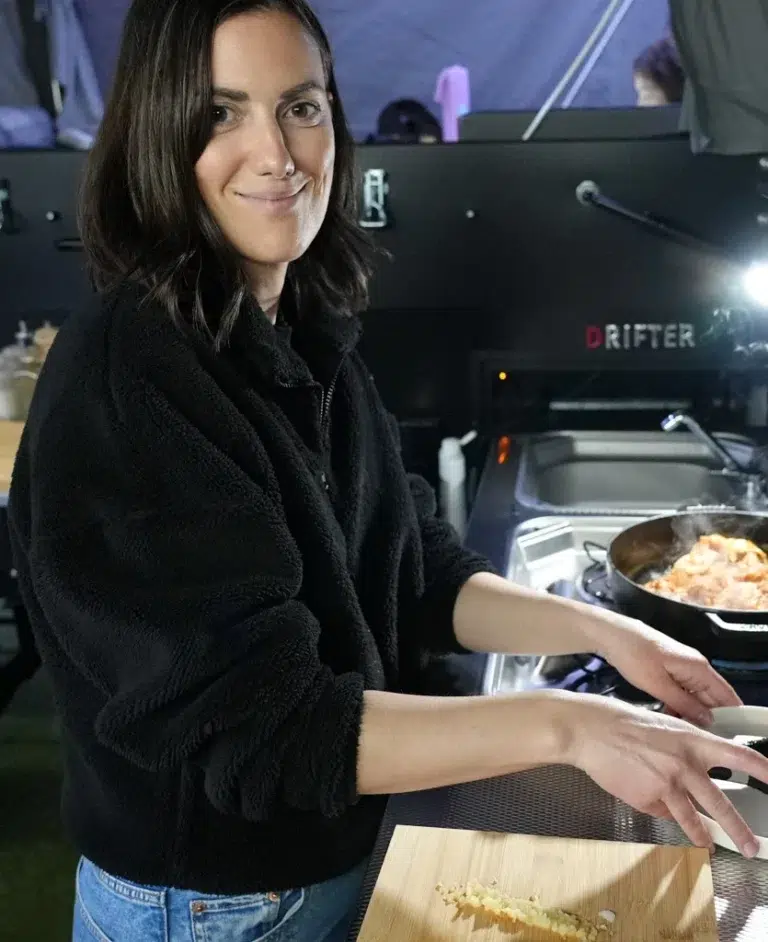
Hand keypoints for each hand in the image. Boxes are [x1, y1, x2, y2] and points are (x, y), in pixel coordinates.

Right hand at [565, 694, 767, 856]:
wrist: (592, 731)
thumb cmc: (626, 724)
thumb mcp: (666, 728)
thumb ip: (686, 753)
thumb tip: (694, 780)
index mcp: (693, 740)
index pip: (739, 756)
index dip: (763, 770)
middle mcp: (685, 764)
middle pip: (720, 803)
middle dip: (739, 830)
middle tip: (752, 846)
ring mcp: (666, 784)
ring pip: (692, 819)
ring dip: (703, 837)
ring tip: (709, 846)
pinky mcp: (647, 799)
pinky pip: (659, 811)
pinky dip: (656, 808)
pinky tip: (642, 791)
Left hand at [582, 610, 741, 725]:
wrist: (612, 635)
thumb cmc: (635, 657)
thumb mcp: (658, 685)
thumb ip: (684, 703)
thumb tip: (709, 721)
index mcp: (699, 668)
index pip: (727, 696)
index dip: (732, 717)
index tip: (729, 740)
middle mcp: (696, 667)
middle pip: (712, 698)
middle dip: (709, 719)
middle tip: (703, 743)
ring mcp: (683, 668)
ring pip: (696, 696)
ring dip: (691, 713)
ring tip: (684, 735)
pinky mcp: (670, 670)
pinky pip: (682, 691)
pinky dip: (679, 704)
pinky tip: (669, 719)